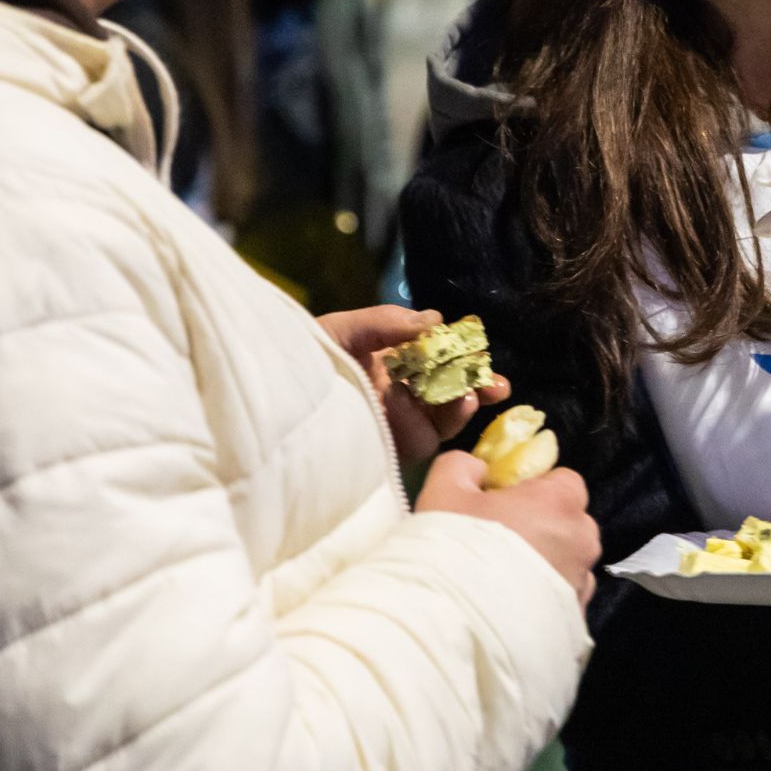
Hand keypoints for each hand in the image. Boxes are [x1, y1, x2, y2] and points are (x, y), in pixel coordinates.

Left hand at [316, 306, 511, 465]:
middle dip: (478, 388)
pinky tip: (429, 402)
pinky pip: (423, 439)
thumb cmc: (304, 359)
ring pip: (444, 419)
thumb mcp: (344, 330)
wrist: (274, 398)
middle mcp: (401, 396)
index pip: (441, 362)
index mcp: (393, 364)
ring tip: (470, 393)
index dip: (467, 359)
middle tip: (496, 385)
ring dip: (461, 405)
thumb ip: (387, 322)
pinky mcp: (391, 451)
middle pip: (451, 393)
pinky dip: (430, 420)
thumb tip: (436, 319)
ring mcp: (397, 425)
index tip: (483, 353)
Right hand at [413, 451, 599, 604]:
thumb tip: (480, 470)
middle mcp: (583, 541)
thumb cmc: (454, 549)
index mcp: (561, 501)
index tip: (503, 505)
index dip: (533, 490)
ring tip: (504, 585)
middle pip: (570, 524)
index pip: (564, 481)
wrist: (459, 628)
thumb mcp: (444, 490)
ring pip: (569, 565)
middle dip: (543, 529)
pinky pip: (563, 601)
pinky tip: (512, 612)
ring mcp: (583, 585)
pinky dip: (544, 602)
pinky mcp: (576, 622)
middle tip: (499, 544)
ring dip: (546, 568)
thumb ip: (464, 466)